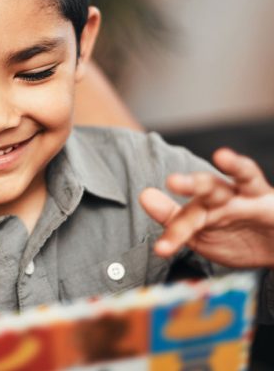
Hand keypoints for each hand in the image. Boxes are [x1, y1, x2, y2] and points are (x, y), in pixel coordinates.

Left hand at [139, 148, 273, 268]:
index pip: (188, 217)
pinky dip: (252, 171)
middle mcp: (226, 195)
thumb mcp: (202, 235)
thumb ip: (173, 219)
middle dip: (193, 183)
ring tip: (222, 156)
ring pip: (242, 176)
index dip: (176, 233)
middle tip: (174, 181)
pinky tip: (239, 161)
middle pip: (209, 187)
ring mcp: (251, 194)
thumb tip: (145, 195)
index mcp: (207, 206)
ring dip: (233, 166)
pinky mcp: (272, 199)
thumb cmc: (236, 239)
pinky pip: (261, 182)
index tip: (162, 249)